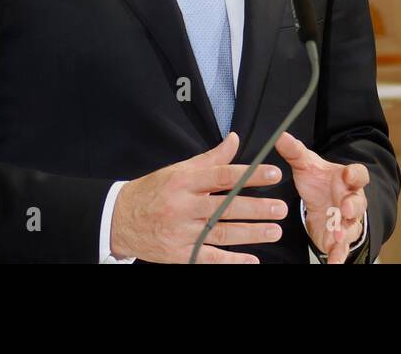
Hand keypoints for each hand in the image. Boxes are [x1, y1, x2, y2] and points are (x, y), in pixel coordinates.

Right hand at [111, 131, 287, 262]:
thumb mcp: (179, 170)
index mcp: (184, 182)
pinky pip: (208, 258)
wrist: (119, 219)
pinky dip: (230, 261)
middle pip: (225, 207)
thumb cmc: (154, 191)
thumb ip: (211, 158)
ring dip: (251, 233)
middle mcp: (183, 207)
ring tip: (275, 230)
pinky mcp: (178, 254)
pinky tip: (251, 260)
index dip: (250, 175)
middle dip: (256, 208)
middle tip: (281, 208)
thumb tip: (235, 140)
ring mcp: (180, 233)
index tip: (273, 174)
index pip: (223, 176)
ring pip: (221, 233)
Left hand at [276, 130, 368, 263]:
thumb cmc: (318, 182)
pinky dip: (339, 257)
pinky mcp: (339, 239)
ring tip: (337, 236)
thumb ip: (295, 152)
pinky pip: (343, 250)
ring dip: (346, 232)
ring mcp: (347, 221)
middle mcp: (351, 200)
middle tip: (345, 208)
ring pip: (352, 227)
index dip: (355, 175)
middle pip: (359, 202)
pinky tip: (333, 264)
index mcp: (346, 179)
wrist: (322, 202)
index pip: (358, 174)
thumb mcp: (306, 166)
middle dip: (353, 206)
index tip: (348, 174)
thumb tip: (280, 136)